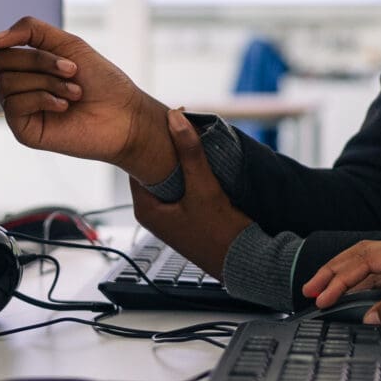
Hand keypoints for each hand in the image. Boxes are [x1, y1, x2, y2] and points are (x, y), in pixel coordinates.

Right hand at [0, 2, 174, 181]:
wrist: (122, 115)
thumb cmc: (100, 81)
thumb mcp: (67, 43)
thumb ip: (30, 31)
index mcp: (24, 64)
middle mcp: (15, 84)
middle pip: (0, 58)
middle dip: (38, 59)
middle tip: (71, 69)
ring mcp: (17, 107)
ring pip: (9, 81)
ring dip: (48, 81)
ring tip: (74, 91)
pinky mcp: (22, 128)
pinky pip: (17, 102)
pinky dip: (45, 98)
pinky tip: (65, 106)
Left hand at [130, 110, 253, 279]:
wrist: (243, 262)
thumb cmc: (220, 234)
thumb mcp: (204, 188)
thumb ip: (189, 152)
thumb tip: (175, 118)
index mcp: (146, 210)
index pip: (137, 165)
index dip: (150, 143)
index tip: (163, 123)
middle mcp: (154, 214)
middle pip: (153, 170)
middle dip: (167, 150)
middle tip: (180, 127)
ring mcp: (170, 216)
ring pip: (170, 178)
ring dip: (181, 162)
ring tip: (193, 141)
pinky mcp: (186, 217)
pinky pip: (183, 187)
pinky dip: (191, 174)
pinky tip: (203, 162)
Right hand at [301, 239, 380, 348]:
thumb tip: (366, 316)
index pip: (368, 258)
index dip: (340, 275)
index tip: (320, 295)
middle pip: (365, 261)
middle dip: (335, 274)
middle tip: (309, 291)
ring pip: (374, 279)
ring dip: (348, 288)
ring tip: (323, 300)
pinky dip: (367, 301)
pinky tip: (354, 311)